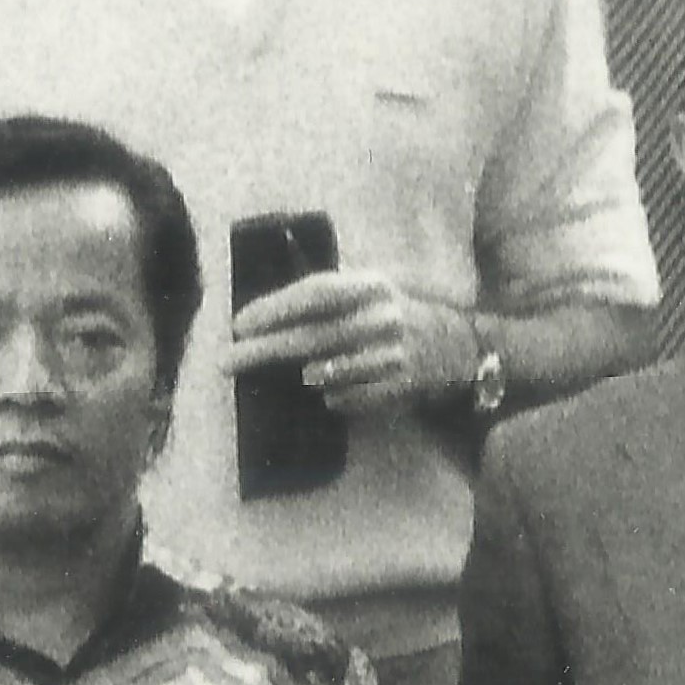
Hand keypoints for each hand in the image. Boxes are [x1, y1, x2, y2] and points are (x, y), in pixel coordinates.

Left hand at [218, 266, 477, 422]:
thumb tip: (264, 312)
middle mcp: (382, 318)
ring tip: (301, 373)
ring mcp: (392, 354)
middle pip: (310, 337)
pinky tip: (334, 388)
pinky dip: (332, 395)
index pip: (316, 294)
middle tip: (224, 362)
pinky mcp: (400, 386)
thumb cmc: (397, 315)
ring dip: (304, 375)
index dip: (275, 308)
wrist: (461, 347)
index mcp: (371, 286)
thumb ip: (328, 294)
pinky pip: (344, 398)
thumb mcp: (371, 289)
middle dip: (261, 351)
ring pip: (324, 373)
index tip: (239, 324)